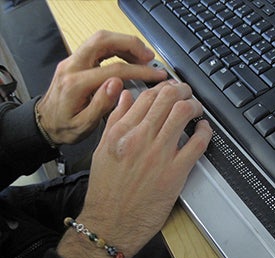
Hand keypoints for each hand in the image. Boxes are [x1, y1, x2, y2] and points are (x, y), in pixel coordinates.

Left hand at [37, 30, 166, 144]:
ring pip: (101, 39)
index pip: (114, 69)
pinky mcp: (77, 61)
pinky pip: (98, 46)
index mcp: (76, 84)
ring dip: (125, 44)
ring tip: (143, 57)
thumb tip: (117, 83)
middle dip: (131, 44)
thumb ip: (101, 104)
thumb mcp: (84, 125)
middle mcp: (72, 66)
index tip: (155, 74)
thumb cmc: (64, 127)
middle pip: (103, 40)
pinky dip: (117, 47)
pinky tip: (129, 58)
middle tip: (149, 56)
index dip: (139, 70)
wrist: (44, 123)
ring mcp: (73, 61)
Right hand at [57, 81, 212, 257]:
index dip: (165, 87)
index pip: (148, 96)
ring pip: (183, 113)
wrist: (110, 224)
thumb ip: (115, 120)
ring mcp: (159, 155)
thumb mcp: (102, 150)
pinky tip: (203, 129)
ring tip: (196, 110)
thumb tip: (126, 97)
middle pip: (168, 98)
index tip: (171, 90)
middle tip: (187, 94)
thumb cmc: (106, 191)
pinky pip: (197, 143)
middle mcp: (140, 139)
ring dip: (195, 105)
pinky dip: (205, 131)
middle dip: (183, 90)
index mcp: (121, 132)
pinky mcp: (175, 173)